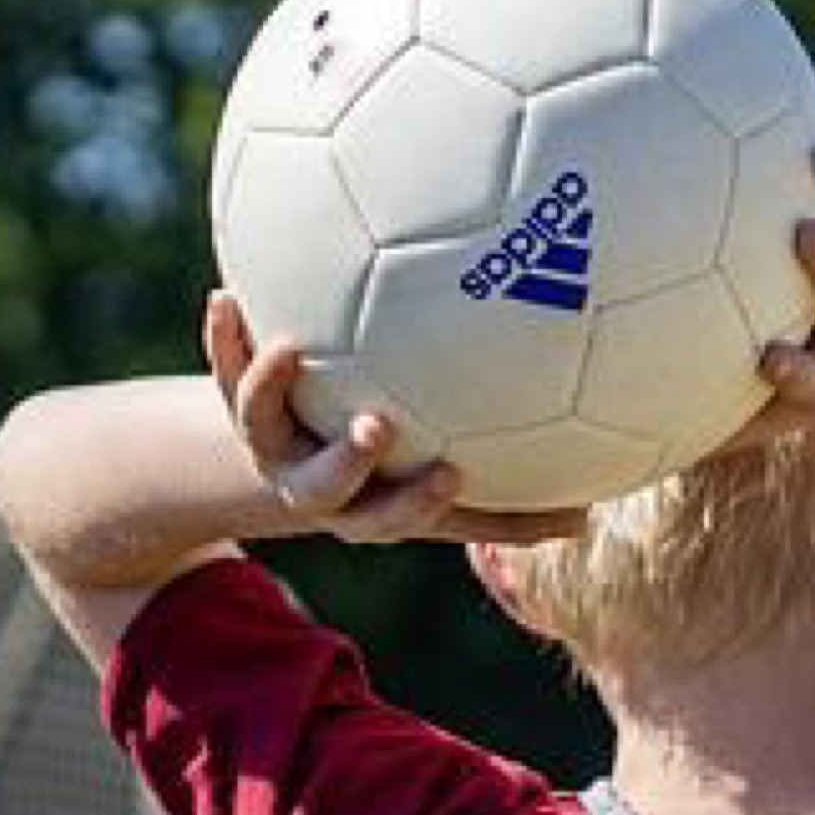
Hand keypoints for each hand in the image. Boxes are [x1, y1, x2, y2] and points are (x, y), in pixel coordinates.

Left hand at [203, 291, 585, 545]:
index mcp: (365, 508)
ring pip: (259, 425)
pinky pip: (222, 370)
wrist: (280, 468)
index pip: (395, 514)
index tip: (454, 471)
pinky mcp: (232, 402)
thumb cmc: (384, 479)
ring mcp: (269, 444)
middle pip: (325, 487)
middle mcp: (313, 484)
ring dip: (268, 389)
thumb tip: (592, 519)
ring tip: (287, 348)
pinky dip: (224, 337)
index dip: (419, 498)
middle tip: (378, 424)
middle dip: (349, 461)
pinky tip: (227, 295)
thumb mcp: (438, 500)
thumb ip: (507, 512)